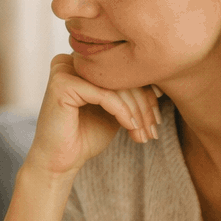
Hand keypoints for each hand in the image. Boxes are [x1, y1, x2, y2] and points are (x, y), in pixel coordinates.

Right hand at [22, 54, 162, 177]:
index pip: (123, 69)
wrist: (60, 161)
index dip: (146, 91)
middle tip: (154, 130)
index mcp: (83, 62)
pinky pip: (105, 95)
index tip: (159, 116)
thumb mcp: (115, 110)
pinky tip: (131, 128)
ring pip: (116, 84)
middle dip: (144, 105)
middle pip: (121, 75)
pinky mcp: (62, 83)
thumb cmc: (85, 136)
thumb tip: (161, 81)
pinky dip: (123, 113)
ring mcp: (64, 69)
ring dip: (137, 112)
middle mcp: (72, 60)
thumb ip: (130, 93)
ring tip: (144, 134)